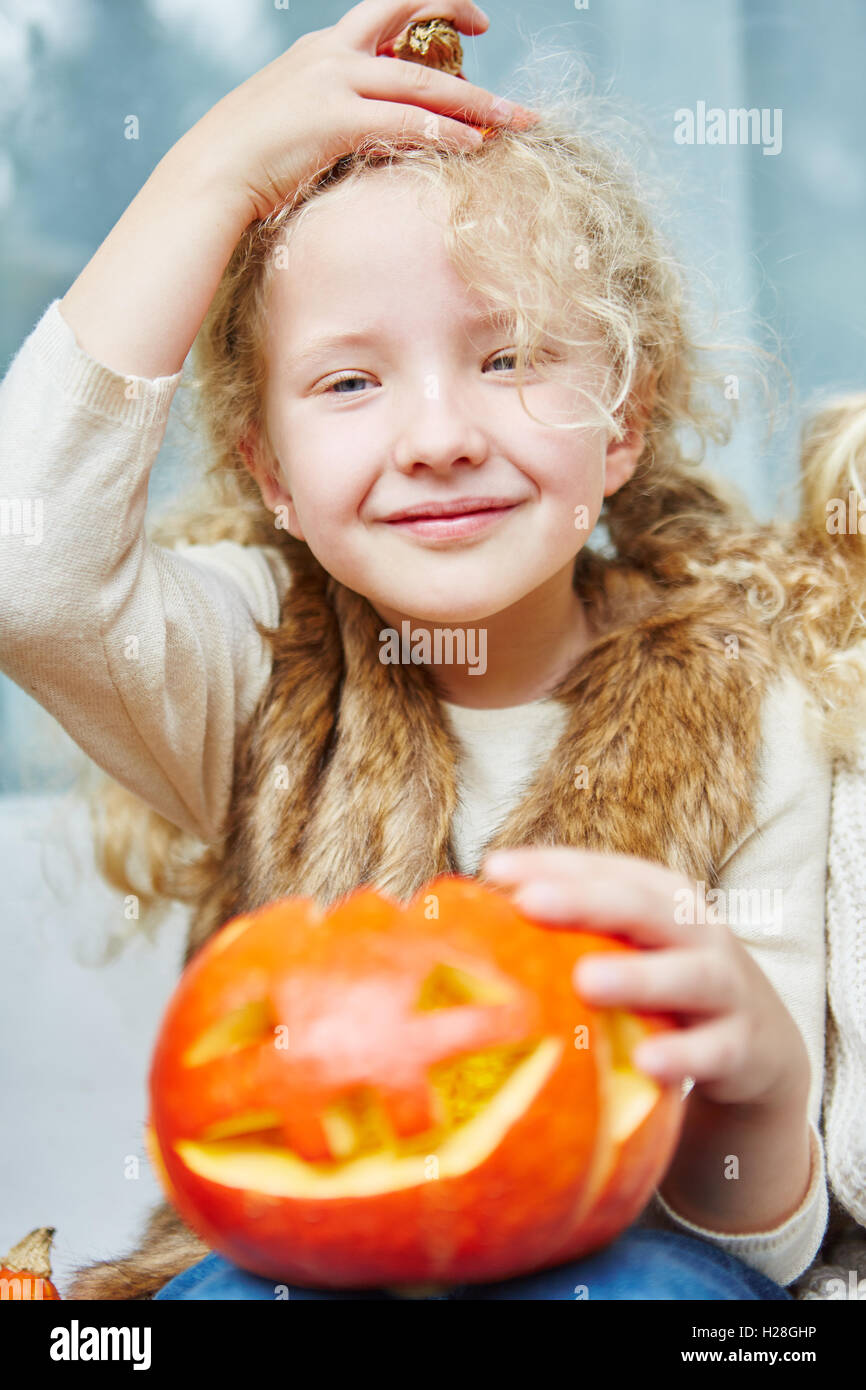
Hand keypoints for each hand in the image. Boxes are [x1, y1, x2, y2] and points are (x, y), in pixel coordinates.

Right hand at [180, 1, 530, 224]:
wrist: (210, 175)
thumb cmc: (248, 162)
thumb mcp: (293, 122)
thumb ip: (333, 115)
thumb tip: (366, 137)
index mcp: (320, 50)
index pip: (385, 9)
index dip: (432, 5)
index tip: (472, 18)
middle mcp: (329, 54)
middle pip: (409, 22)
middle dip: (460, 22)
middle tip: (497, 45)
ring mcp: (331, 83)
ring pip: (419, 81)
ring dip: (472, 102)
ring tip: (510, 120)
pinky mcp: (333, 120)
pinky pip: (403, 121)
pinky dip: (443, 132)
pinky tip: (473, 145)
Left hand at [479, 846, 811, 1110]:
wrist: (756, 1049)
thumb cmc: (660, 990)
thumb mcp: (625, 952)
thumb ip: (566, 939)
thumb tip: (460, 933)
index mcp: (660, 899)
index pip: (604, 870)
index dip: (551, 864)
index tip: (494, 868)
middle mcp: (695, 931)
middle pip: (643, 907)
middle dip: (587, 900)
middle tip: (530, 902)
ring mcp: (725, 986)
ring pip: (686, 974)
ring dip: (638, 976)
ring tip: (585, 980)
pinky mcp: (743, 1046)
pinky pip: (714, 1051)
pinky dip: (684, 1056)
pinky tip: (648, 1063)